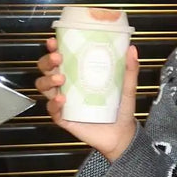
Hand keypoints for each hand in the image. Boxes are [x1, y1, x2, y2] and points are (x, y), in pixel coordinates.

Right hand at [35, 36, 139, 161]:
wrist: (122, 134)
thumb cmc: (121, 109)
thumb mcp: (127, 87)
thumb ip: (129, 69)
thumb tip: (132, 49)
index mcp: (78, 74)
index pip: (61, 58)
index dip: (53, 48)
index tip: (53, 41)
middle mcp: (67, 86)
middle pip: (46, 70)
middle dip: (47, 61)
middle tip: (58, 58)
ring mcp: (63, 102)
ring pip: (44, 87)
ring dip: (48, 80)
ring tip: (60, 79)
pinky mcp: (64, 118)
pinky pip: (52, 111)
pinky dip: (54, 104)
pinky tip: (62, 100)